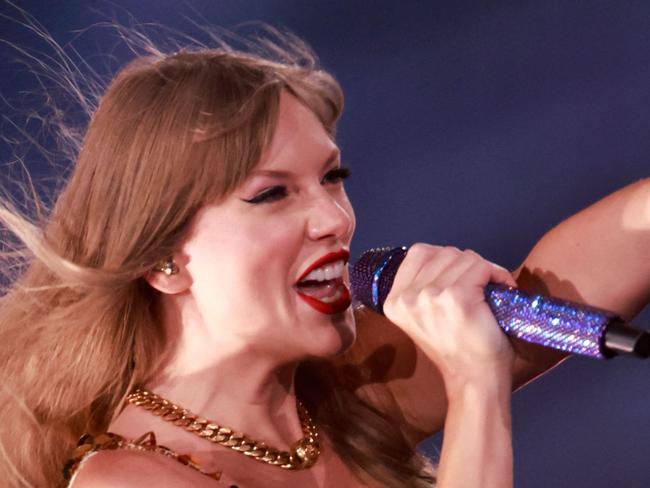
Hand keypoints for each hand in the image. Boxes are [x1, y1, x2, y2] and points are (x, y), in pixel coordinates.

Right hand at [382, 244, 517, 394]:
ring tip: (490, 291)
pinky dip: (497, 274)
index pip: (419, 252)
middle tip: (479, 288)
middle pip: (444, 252)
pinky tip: (502, 289)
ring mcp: (430, 296)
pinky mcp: (457, 297)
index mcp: (394, 301)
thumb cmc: (457, 349)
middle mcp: (407, 297)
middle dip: (467, 265)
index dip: (446, 260)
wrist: (474, 381)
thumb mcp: (424, 315)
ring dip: (483, 269)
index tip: (459, 280)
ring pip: (464, 257)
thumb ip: (423, 285)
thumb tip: (447, 256)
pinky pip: (480, 266)